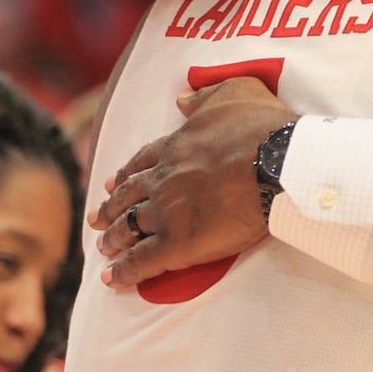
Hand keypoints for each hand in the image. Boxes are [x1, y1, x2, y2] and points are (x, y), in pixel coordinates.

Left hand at [90, 78, 299, 286]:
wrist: (276, 162)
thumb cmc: (262, 127)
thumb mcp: (236, 92)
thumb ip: (205, 95)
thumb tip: (182, 98)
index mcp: (177, 147)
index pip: (142, 162)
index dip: (126, 174)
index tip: (111, 184)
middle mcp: (164, 179)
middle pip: (128, 196)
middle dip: (110, 209)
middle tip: (95, 219)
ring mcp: (167, 212)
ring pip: (129, 227)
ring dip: (114, 239)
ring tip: (104, 249)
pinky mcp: (177, 244)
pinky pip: (142, 261)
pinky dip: (124, 271)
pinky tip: (113, 279)